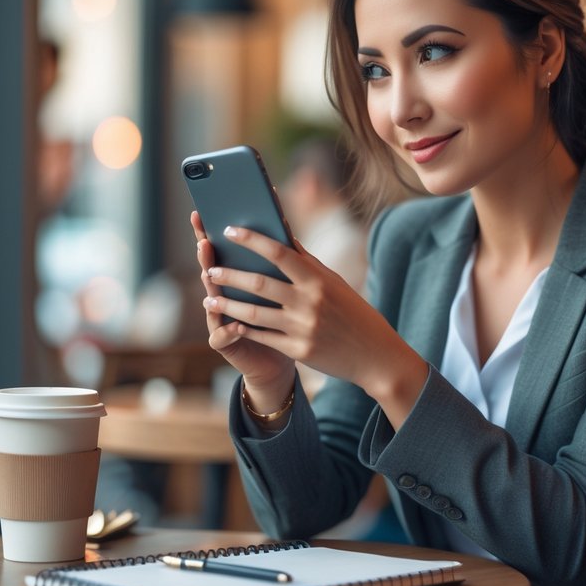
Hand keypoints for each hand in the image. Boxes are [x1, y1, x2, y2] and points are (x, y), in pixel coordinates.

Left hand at [198, 218, 427, 426]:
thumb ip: (307, 262)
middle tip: (209, 270)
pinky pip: (263, 338)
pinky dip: (243, 329)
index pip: (278, 252)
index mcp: (318, 279)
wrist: (375, 355)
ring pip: (254, 314)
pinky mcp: (299, 351)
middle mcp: (309, 302)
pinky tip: (229, 323)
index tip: (228, 230)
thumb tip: (283, 237)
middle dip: (230, 276)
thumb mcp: (335, 283)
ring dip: (228, 304)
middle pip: (259, 284)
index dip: (251, 240)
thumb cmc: (353, 313)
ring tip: (210, 298)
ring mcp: (303, 328)